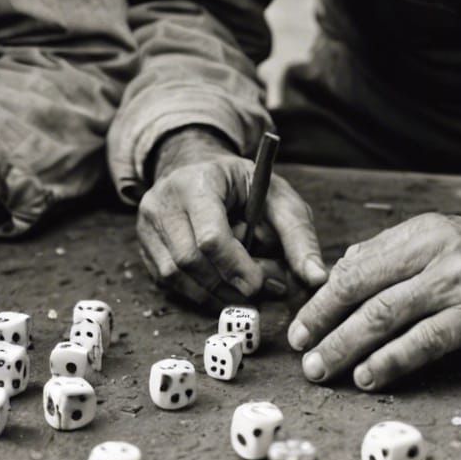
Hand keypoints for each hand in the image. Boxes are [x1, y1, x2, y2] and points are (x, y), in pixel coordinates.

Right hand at [136, 129, 327, 309]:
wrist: (197, 168)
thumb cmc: (243, 185)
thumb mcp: (277, 197)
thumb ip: (298, 236)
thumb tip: (317, 279)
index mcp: (197, 181)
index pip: (210, 237)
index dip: (237, 268)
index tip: (262, 284)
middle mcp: (163, 200)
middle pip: (190, 261)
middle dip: (229, 283)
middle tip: (262, 289)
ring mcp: (147, 223)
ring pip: (175, 276)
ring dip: (215, 292)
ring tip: (245, 285)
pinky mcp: (143, 244)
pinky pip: (168, 282)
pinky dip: (199, 291)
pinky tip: (223, 283)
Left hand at [288, 213, 460, 389]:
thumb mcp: (434, 239)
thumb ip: (387, 255)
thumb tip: (336, 274)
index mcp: (418, 234)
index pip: (356, 268)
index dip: (321, 301)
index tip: (299, 328)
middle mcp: (435, 255)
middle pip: (364, 292)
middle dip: (325, 326)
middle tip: (302, 354)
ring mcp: (457, 286)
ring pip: (387, 316)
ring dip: (348, 346)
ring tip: (323, 370)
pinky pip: (425, 342)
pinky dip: (391, 361)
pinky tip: (369, 376)